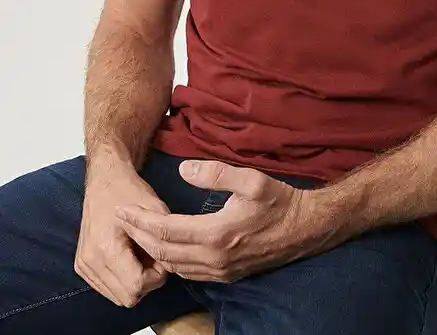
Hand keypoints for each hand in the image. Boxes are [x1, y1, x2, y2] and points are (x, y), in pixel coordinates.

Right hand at [75, 156, 169, 307]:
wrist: (105, 181)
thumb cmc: (131, 192)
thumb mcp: (155, 212)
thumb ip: (162, 243)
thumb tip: (166, 269)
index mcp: (106, 248)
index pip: (136, 287)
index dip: (155, 276)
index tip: (160, 256)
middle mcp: (90, 262)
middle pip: (127, 298)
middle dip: (146, 282)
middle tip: (152, 256)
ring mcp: (84, 266)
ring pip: (118, 297)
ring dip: (134, 282)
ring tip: (140, 255)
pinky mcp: (82, 267)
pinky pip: (108, 289)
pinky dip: (122, 280)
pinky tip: (128, 258)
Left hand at [117, 160, 342, 282]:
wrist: (306, 229)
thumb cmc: (280, 202)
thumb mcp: (251, 179)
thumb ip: (215, 173)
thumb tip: (183, 169)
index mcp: (217, 234)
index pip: (166, 231)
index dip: (141, 222)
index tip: (122, 209)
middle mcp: (215, 259)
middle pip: (163, 253)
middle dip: (139, 237)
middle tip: (120, 220)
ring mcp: (221, 271)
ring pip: (174, 266)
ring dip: (152, 251)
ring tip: (136, 233)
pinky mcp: (226, 275)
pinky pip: (188, 272)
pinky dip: (170, 260)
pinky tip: (164, 247)